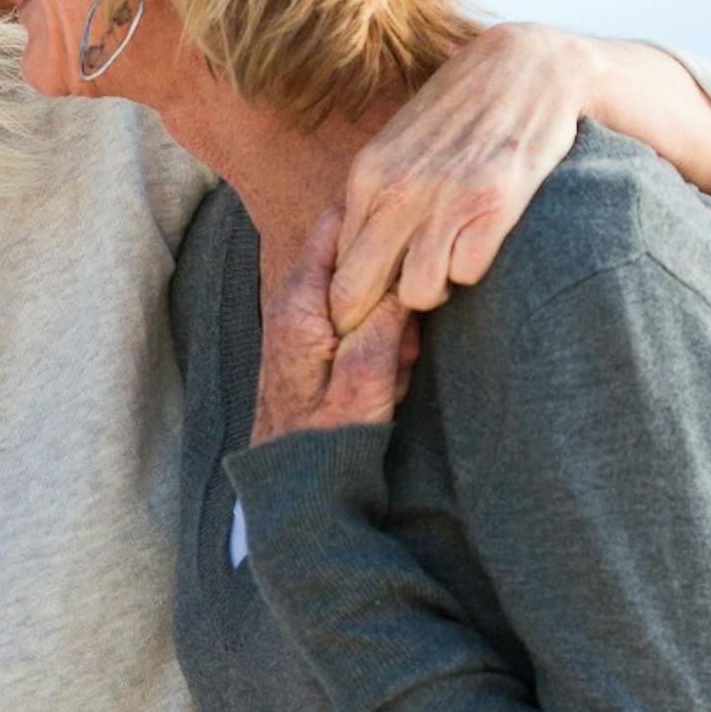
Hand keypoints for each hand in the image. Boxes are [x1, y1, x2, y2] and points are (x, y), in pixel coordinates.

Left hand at [255, 207, 421, 445]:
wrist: (295, 491)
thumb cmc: (327, 442)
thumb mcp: (366, 377)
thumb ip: (386, 318)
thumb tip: (409, 270)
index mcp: (299, 302)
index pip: (337, 223)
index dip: (381, 220)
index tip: (417, 236)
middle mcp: (293, 304)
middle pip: (356, 258)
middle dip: (392, 288)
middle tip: (406, 341)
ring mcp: (301, 325)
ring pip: (362, 294)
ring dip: (389, 324)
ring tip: (395, 369)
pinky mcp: (312, 348)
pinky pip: (356, 324)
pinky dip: (379, 344)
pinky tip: (387, 379)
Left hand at [329, 22, 601, 329]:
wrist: (534, 66)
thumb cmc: (463, 109)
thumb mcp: (400, 143)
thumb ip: (374, 194)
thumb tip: (349, 256)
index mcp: (367, 175)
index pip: (336, 268)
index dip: (353, 297)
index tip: (376, 301)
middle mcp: (398, 189)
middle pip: (358, 293)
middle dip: (379, 312)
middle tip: (407, 302)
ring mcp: (444, 198)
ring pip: (417, 293)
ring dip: (436, 288)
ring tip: (450, 261)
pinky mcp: (494, 204)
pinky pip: (467, 274)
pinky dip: (475, 268)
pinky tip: (483, 240)